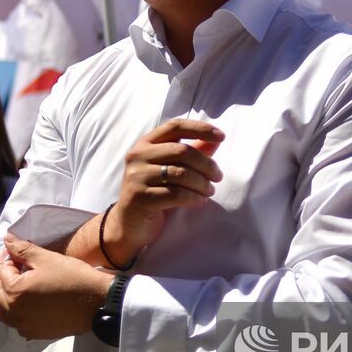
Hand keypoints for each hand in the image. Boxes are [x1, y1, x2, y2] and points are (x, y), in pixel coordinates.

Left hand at [0, 237, 113, 338]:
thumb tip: (7, 240)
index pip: (2, 271)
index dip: (7, 257)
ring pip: (2, 311)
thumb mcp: (46, 258)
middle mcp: (15, 313)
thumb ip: (22, 249)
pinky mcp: (36, 333)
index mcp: (15, 292)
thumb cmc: (73, 278)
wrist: (96, 302)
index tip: (16, 250)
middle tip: (13, 263)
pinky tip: (26, 303)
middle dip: (0, 275)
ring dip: (4, 296)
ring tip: (16, 283)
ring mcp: (25, 326)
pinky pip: (16, 323)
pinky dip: (15, 312)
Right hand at [107, 119, 223, 263]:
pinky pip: (176, 195)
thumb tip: (216, 141)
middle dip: (206, 164)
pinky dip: (194, 198)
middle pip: (182, 151)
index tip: (222, 137)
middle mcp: (137, 156)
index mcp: (146, 143)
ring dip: (202, 183)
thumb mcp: (170, 169)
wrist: (129, 224)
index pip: (175, 126)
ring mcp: (136, 176)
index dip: (200, 129)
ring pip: (181, 174)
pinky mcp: (140, 197)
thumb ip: (191, 153)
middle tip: (218, 177)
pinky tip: (200, 201)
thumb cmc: (154, 192)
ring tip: (209, 191)